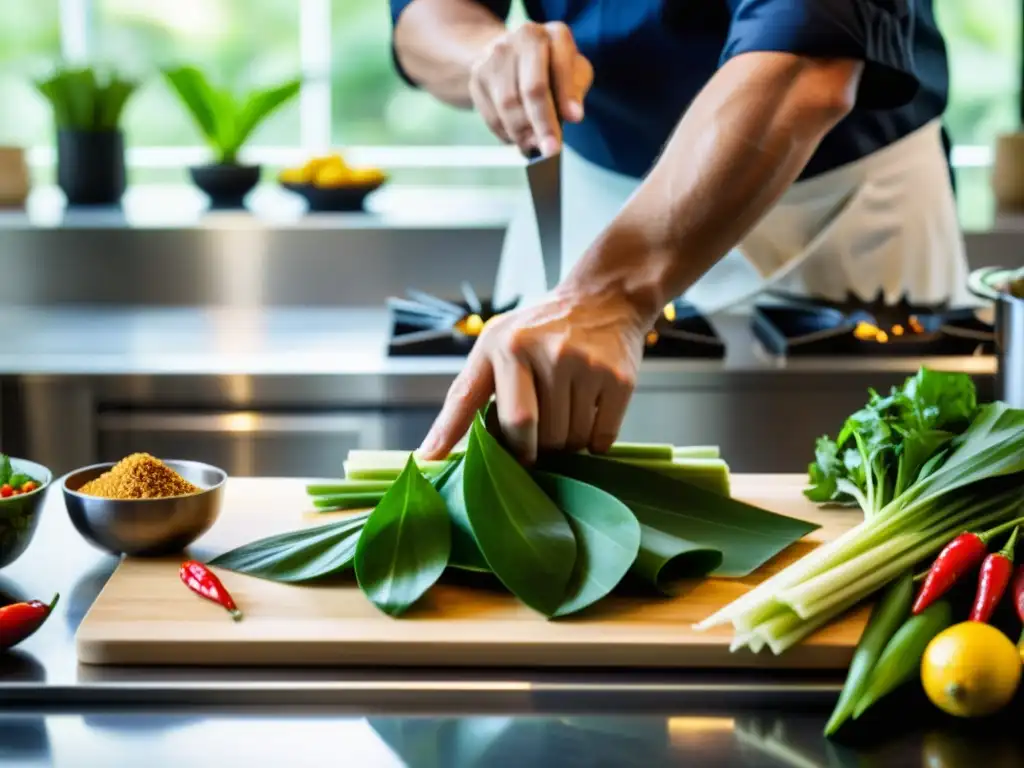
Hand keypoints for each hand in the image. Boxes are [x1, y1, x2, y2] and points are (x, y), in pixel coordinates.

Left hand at [417, 290, 645, 463]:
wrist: (606, 297)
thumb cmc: (543, 328)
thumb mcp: (498, 343)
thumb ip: (467, 393)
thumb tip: (432, 451)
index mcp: (504, 345)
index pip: (479, 403)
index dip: (462, 436)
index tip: (443, 463)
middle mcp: (543, 351)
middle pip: (529, 434)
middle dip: (529, 449)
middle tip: (534, 441)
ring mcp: (584, 365)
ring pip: (568, 440)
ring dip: (565, 444)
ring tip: (565, 415)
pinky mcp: (618, 379)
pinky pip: (601, 438)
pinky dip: (594, 442)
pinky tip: (590, 414)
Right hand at [469, 21, 592, 155]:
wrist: (511, 53)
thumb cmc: (552, 68)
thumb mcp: (574, 71)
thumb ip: (575, 89)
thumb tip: (572, 116)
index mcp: (552, 34)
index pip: (559, 67)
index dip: (567, 95)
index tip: (575, 119)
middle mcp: (521, 39)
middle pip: (531, 89)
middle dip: (543, 124)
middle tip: (551, 150)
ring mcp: (495, 56)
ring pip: (507, 105)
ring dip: (523, 134)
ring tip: (535, 147)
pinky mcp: (478, 76)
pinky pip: (491, 114)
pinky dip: (506, 134)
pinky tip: (518, 139)